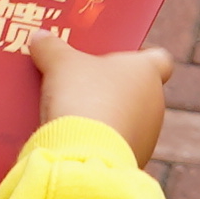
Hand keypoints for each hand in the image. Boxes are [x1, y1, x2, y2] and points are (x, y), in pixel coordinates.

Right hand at [30, 29, 171, 164]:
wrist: (85, 155)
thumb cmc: (83, 97)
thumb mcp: (60, 63)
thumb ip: (51, 47)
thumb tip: (40, 38)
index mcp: (148, 72)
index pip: (159, 58)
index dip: (139, 56)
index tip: (114, 58)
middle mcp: (155, 103)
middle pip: (137, 89)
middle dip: (111, 87)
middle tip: (81, 82)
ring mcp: (147, 135)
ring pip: (127, 120)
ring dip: (106, 117)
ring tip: (71, 114)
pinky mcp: (134, 160)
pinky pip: (116, 145)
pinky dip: (100, 143)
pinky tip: (74, 141)